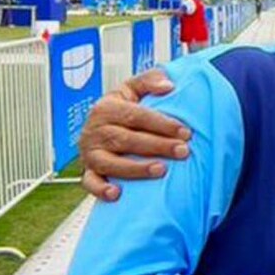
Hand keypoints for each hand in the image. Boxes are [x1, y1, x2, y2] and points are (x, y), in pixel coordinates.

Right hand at [79, 69, 188, 200]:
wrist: (100, 125)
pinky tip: (117, 194)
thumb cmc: (123, 107)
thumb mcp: (133, 88)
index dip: (162, 124)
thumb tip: (169, 85)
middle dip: (157, 146)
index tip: (185, 132)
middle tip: (182, 151)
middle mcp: (95, 130)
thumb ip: (150, 80)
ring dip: (136, 168)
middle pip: (127, 140)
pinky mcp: (88, 170)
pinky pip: (89, 183)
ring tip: (161, 170)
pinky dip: (101, 189)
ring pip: (110, 163)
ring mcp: (90, 152)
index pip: (136, 116)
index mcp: (106, 108)